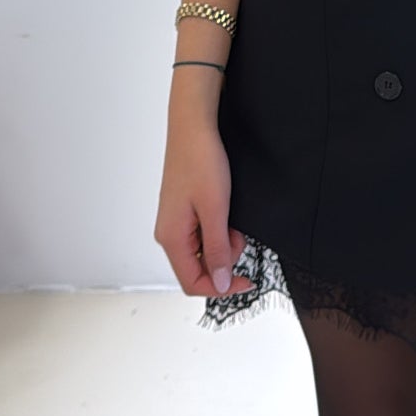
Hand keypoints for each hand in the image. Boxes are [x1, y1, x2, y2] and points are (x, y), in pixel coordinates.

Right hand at [154, 116, 250, 298]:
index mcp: (171, 238)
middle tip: (239, 235)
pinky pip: (203, 232)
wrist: (193, 127)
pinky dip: (219, 227)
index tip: (246, 281)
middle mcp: (169, 233)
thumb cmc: (200, 161)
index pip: (193, 283)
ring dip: (223, 241)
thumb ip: (217, 249)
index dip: (221, 287)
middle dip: (224, 258)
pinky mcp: (183, 210)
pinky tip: (225, 209)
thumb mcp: (216, 210)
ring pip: (203, 249)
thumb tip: (221, 283)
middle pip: (198, 267)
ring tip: (232, 217)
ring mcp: (175, 221)